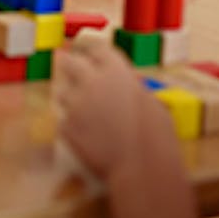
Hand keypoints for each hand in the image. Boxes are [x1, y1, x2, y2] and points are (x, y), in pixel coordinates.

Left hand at [55, 40, 195, 217]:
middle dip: (68, 63)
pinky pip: (64, 121)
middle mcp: (91, 81)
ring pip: (62, 93)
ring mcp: (75, 104)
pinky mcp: (66, 127)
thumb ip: (133, 88)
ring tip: (83, 111)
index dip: (93, 52)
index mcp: (116, 71)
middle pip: (69, 62)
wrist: (141, 168)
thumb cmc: (156, 135)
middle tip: (66, 64)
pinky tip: (86, 136)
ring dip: (70, 98)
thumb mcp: (151, 101)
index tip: (89, 54)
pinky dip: (72, 126)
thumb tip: (129, 84)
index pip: (96, 49)